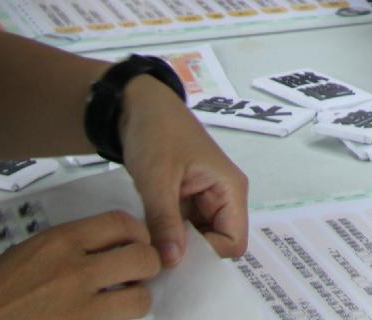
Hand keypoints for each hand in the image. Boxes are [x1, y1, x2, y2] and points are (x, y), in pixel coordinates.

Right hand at [0, 211, 159, 319]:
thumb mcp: (22, 256)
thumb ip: (62, 250)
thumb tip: (95, 252)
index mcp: (58, 242)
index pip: (121, 223)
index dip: (136, 233)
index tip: (135, 242)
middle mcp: (74, 270)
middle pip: (142, 257)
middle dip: (146, 266)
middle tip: (136, 275)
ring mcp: (80, 308)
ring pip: (140, 299)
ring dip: (136, 301)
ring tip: (123, 304)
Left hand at [117, 77, 248, 265]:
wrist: (138, 108)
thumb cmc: (156, 134)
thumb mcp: (158, 179)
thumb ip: (165, 222)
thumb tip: (172, 263)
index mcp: (230, 189)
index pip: (233, 242)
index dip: (207, 256)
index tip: (172, 260)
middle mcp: (224, 199)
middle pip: (218, 245)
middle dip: (190, 258)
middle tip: (155, 263)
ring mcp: (205, 202)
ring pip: (199, 242)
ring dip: (176, 250)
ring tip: (148, 254)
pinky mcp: (187, 204)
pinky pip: (184, 233)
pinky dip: (167, 240)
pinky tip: (148, 243)